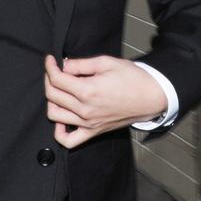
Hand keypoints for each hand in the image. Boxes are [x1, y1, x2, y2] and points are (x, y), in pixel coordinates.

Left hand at [44, 54, 166, 148]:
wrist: (151, 96)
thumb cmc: (132, 78)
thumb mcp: (106, 62)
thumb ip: (81, 64)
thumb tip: (63, 65)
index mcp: (88, 90)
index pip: (57, 79)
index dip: (49, 67)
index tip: (50, 60)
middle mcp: (85, 110)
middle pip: (52, 95)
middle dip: (49, 79)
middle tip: (55, 71)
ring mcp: (88, 123)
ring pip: (54, 115)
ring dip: (52, 100)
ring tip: (60, 90)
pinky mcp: (93, 132)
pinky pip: (68, 140)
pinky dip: (59, 131)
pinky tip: (62, 118)